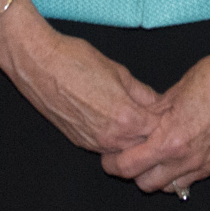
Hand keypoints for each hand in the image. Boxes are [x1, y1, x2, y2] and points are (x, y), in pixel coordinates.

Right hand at [0, 10, 162, 153]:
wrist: (38, 64)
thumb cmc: (76, 60)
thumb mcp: (118, 71)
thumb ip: (140, 92)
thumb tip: (157, 103)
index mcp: (127, 118)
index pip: (159, 129)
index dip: (166, 120)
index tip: (172, 112)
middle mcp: (111, 137)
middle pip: (144, 144)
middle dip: (153, 133)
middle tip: (158, 118)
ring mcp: (94, 143)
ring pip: (124, 149)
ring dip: (134, 139)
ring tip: (137, 120)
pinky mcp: (80, 141)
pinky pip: (105, 147)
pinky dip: (115, 139)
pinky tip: (116, 122)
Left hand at [109, 56, 209, 192]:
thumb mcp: (172, 95)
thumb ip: (151, 116)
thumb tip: (135, 126)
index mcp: (169, 140)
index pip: (129, 167)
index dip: (113, 164)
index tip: (110, 157)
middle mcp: (186, 159)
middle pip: (146, 184)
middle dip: (134, 173)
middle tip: (130, 158)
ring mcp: (204, 165)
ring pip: (169, 187)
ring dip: (157, 176)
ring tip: (154, 158)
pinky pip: (191, 180)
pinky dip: (179, 174)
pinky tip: (177, 157)